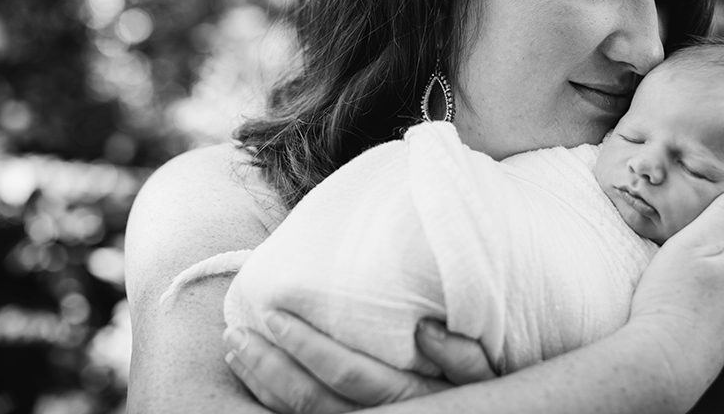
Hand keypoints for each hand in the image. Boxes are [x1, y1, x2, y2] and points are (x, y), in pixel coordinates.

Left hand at [223, 313, 494, 412]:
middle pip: (311, 401)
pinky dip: (273, 406)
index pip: (346, 375)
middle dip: (268, 368)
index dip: (306, 347)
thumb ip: (463, 356)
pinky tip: (256, 384)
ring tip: (236, 355)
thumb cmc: (484, 395)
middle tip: (234, 336)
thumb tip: (425, 330)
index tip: (274, 317)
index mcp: (410, 398)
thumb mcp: (488, 377)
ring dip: (263, 386)